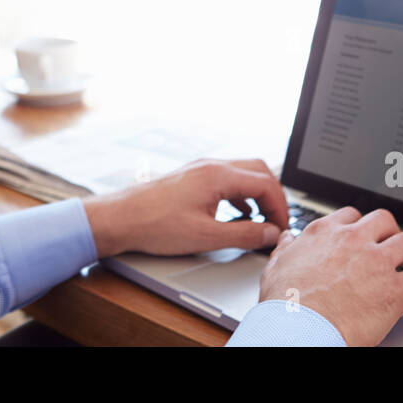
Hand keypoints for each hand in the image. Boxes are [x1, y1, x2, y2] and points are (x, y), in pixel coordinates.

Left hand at [81, 158, 289, 257]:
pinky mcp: (192, 178)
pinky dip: (240, 195)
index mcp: (218, 175)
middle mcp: (211, 166)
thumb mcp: (206, 236)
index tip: (282, 228)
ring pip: (242, 174)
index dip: (280, 207)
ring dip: (257, 195)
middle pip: (258, 171)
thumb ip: (244, 235)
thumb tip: (270, 234)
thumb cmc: (155, 225)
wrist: (120, 218)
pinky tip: (238, 214)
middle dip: (273, 196)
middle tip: (277, 222)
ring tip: (262, 221)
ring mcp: (200, 169)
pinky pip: (226, 180)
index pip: (265, 183)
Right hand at [257, 207, 402, 345]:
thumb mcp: (276, 268)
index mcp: (324, 233)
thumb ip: (286, 249)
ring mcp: (376, 262)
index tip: (365, 236)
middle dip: (391, 232)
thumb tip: (288, 240)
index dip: (361, 226)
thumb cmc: (285, 304)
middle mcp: (352, 240)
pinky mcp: (395, 289)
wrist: (299, 329)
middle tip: (392, 246)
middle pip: (384, 221)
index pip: (351, 215)